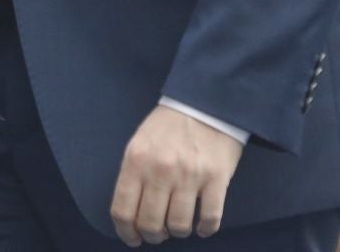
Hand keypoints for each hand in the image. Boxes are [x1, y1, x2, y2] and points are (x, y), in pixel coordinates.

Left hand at [109, 105, 244, 245]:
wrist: (207, 101)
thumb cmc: (170, 125)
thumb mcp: (140, 142)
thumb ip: (133, 174)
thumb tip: (131, 213)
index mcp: (137, 160)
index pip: (122, 211)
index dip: (126, 233)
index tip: (133, 238)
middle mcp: (161, 170)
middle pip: (150, 223)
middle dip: (153, 236)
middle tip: (159, 233)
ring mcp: (190, 175)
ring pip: (179, 225)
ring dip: (178, 232)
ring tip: (180, 225)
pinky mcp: (216, 178)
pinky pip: (210, 218)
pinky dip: (205, 229)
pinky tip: (202, 226)